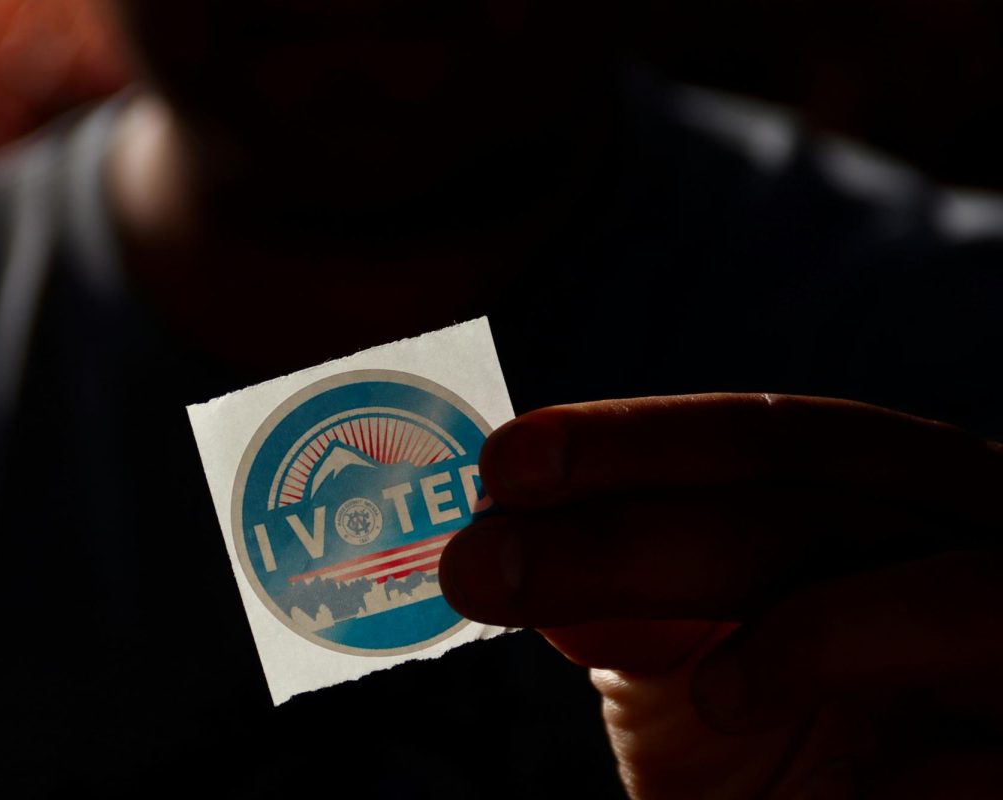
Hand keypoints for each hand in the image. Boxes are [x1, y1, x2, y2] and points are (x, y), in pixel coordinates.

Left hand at [439, 394, 1002, 798]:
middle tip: (491, 562)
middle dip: (647, 528)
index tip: (505, 465)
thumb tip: (514, 548)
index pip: (766, 440)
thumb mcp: (700, 665)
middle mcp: (962, 541)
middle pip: (819, 498)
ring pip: (946, 596)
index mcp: (880, 500)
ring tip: (716, 696)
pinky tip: (851, 795)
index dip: (637, 443)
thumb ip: (633, 605)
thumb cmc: (802, 742)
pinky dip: (928, 772)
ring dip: (815, 633)